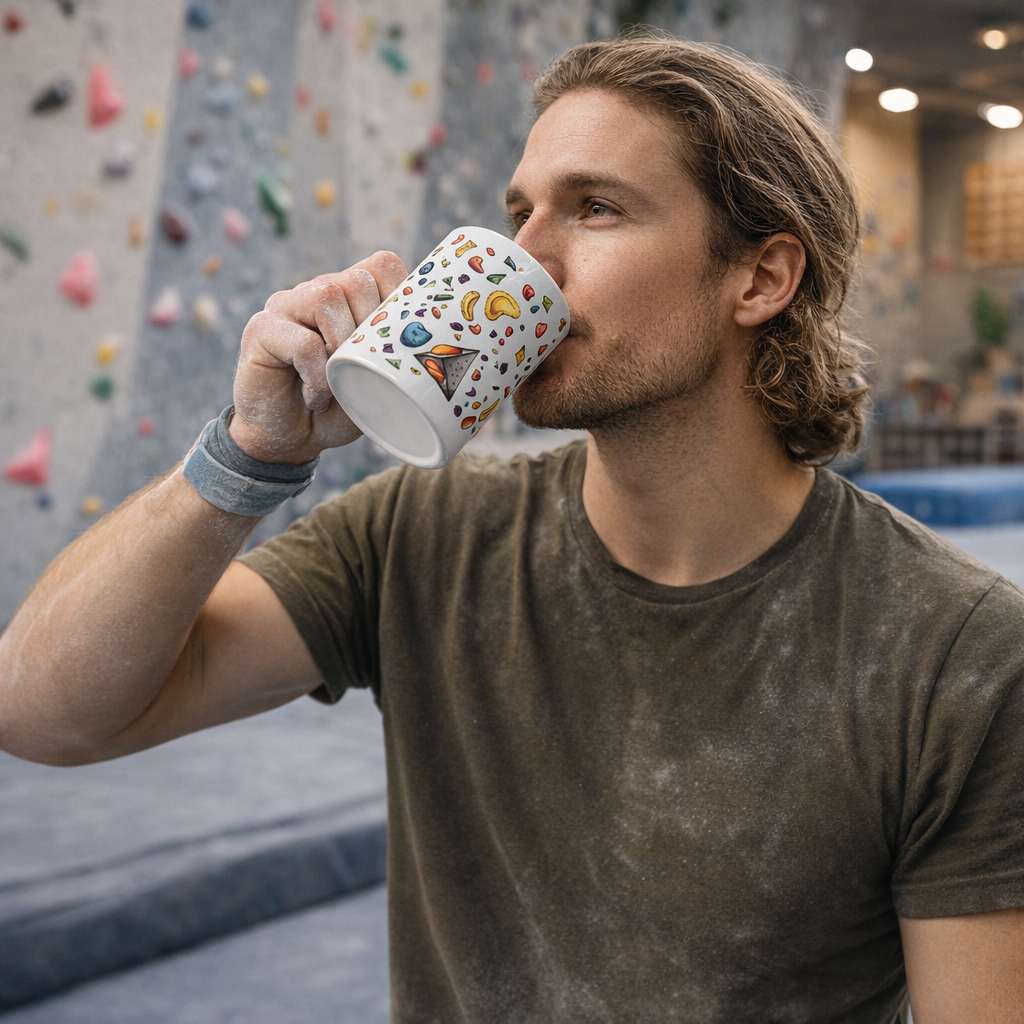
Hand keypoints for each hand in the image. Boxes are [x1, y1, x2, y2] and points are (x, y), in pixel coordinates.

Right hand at [230, 251, 407, 462]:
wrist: (291, 439)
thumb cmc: (340, 409)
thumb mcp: (379, 380)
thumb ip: (400, 354)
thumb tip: (448, 344)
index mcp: (348, 297)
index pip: (382, 265)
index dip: (399, 296)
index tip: (398, 341)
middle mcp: (315, 292)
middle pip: (356, 279)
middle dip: (371, 327)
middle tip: (363, 369)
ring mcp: (285, 306)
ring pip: (328, 296)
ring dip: (342, 346)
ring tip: (337, 382)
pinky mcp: (260, 330)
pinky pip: (303, 341)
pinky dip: (318, 376)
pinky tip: (316, 396)